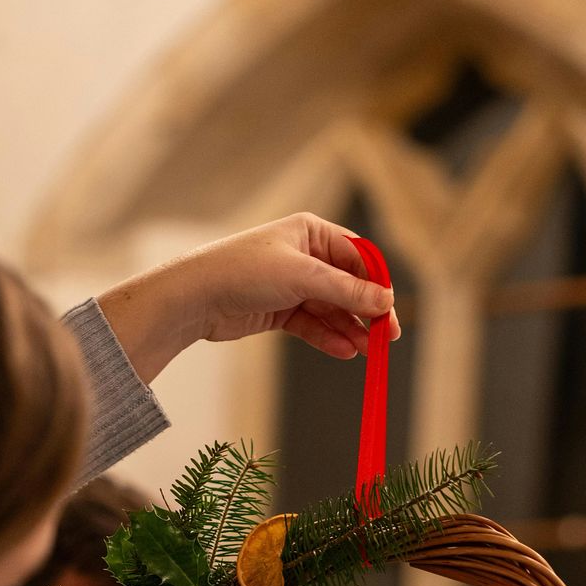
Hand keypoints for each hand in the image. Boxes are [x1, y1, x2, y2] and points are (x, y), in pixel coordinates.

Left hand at [95, 213, 399, 382]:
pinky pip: (313, 325)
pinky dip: (327, 337)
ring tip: (365, 352)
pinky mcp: (279, 311)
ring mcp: (291, 285)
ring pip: (331, 309)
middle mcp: (304, 256)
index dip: (376, 284)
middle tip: (386, 338)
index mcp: (310, 232)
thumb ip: (347, 290)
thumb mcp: (302, 277)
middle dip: (366, 312)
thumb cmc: (244, 272)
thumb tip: (386, 301)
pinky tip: (344, 352)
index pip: (357, 257)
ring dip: (349, 329)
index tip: (390, 311)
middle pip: (347, 286)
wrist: (195, 298)